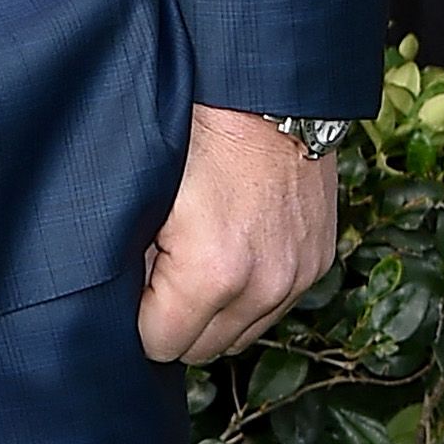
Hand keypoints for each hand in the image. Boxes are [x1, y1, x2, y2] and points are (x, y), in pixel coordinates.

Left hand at [137, 105, 338, 363]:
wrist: (268, 94)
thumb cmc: (196, 135)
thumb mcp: (144, 199)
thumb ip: (133, 263)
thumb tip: (126, 301)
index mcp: (212, 274)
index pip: (161, 345)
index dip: (139, 319)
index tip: (135, 288)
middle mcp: (263, 286)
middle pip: (204, 350)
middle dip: (176, 322)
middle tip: (160, 275)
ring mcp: (297, 277)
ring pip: (241, 334)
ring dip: (215, 314)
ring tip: (195, 264)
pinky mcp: (318, 262)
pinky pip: (274, 307)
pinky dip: (249, 294)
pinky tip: (232, 253)